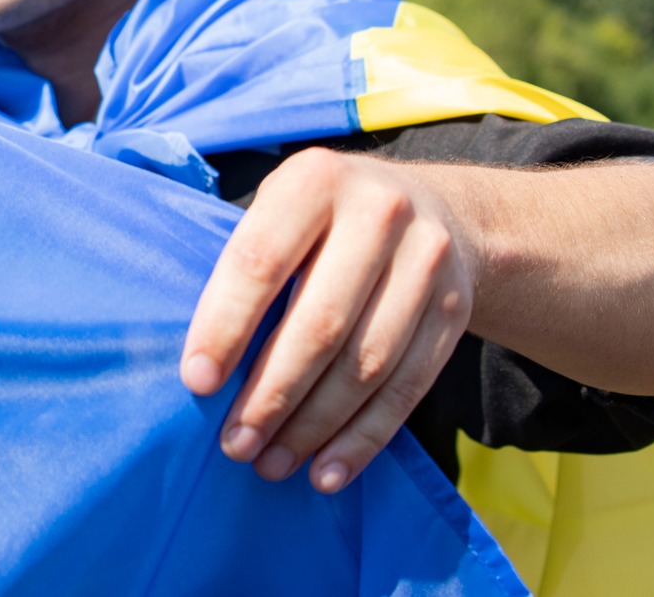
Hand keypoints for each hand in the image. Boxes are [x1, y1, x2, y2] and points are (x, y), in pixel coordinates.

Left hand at [180, 148, 477, 493]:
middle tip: (234, 444)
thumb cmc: (323, 222)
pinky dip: (363, 438)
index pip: (261, 261)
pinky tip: (326, 472)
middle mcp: (380, 213)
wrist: (436, 210)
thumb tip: (200, 366)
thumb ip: (245, 263)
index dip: (225, 326)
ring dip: (313, 426)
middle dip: (271, 394)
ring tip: (270, 463)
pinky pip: (408, 387)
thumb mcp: (283, 207)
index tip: (197, 383)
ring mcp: (427, 261)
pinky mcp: (456, 309)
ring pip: (366, 364)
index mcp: (316, 181)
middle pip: (320, 323)